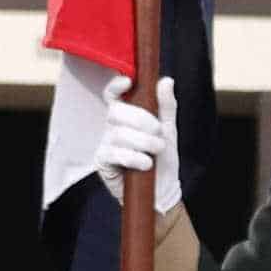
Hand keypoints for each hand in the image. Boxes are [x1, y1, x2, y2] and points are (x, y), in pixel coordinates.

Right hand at [90, 76, 178, 211]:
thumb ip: (166, 105)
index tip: (127, 82)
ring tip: (156, 152)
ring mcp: (105, 143)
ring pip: (119, 134)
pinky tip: (146, 164)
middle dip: (142, 121)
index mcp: (126, 116)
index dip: (115, 86)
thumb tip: (166, 80)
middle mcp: (112, 127)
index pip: (113, 95)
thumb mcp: (169, 129)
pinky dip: (134, 158)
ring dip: (144, 143)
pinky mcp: (102, 161)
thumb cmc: (163, 158)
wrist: (162, 189)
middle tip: (159, 133)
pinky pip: (114, 153)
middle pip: (117, 112)